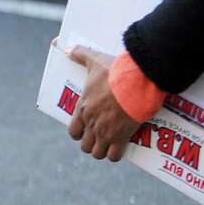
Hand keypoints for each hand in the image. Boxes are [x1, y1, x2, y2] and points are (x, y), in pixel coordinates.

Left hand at [67, 45, 141, 162]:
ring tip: (111, 145)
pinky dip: (117, 155)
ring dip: (103, 151)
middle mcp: (91, 123)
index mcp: (83, 108)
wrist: (136, 81)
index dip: (78, 133)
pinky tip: (122, 148)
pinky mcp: (122, 136)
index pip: (73, 131)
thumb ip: (80, 55)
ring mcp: (105, 132)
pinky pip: (115, 156)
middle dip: (92, 144)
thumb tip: (67, 49)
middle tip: (101, 138)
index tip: (86, 130)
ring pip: (98, 153)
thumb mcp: (94, 61)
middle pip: (85, 145)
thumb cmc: (114, 72)